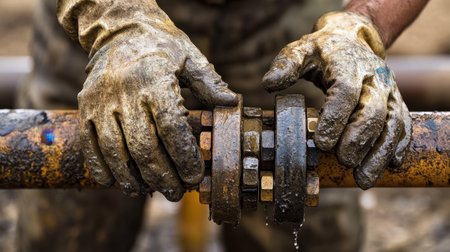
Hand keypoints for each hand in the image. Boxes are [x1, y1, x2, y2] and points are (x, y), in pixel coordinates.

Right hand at [77, 12, 236, 199]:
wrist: (118, 30)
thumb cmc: (160, 46)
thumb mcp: (190, 56)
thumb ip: (209, 82)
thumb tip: (231, 103)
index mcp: (154, 80)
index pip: (170, 128)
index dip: (183, 157)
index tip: (194, 176)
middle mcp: (125, 92)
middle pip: (143, 146)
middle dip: (161, 176)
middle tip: (175, 193)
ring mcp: (101, 100)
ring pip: (115, 150)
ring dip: (132, 178)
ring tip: (147, 192)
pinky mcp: (85, 106)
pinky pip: (89, 143)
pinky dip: (101, 167)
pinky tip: (115, 182)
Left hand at [262, 11, 410, 188]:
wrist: (353, 38)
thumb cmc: (322, 50)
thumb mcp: (301, 50)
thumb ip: (285, 65)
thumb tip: (268, 83)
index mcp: (348, 64)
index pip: (346, 92)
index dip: (336, 118)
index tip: (322, 143)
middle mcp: (374, 77)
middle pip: (373, 110)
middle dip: (359, 139)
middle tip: (343, 161)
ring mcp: (389, 91)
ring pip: (393, 123)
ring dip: (380, 153)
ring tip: (364, 179)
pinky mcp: (396, 102)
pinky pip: (403, 125)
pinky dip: (397, 146)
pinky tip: (389, 166)